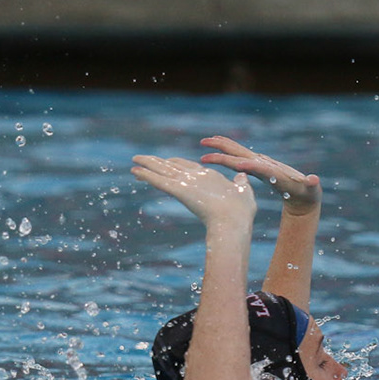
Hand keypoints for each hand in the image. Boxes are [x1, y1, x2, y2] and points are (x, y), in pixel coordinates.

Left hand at [132, 154, 255, 234]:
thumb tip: (241, 177)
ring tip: (134, 159)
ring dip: (147, 164)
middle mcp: (196, 175)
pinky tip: (134, 170)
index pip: (188, 166)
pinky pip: (158, 181)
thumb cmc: (241, 212)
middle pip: (172, 165)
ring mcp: (187, 182)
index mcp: (210, 176)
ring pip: (162, 170)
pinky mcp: (179, 191)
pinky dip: (146, 175)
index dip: (176, 163)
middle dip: (158, 162)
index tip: (167, 162)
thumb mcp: (243, 193)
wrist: (233, 220)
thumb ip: (240, 184)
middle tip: (145, 159)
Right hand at [199, 136, 320, 214]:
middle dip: (225, 148)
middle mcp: (265, 163)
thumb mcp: (310, 188)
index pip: (260, 167)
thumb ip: (311, 183)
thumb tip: (314, 180)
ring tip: (204, 142)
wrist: (305, 189)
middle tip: (205, 142)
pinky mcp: (256, 166)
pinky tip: (214, 153)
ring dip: (221, 147)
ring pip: (237, 152)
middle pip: (242, 153)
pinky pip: (237, 159)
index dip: (250, 165)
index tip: (236, 163)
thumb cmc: (306, 191)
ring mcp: (259, 163)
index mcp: (274, 170)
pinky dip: (225, 154)